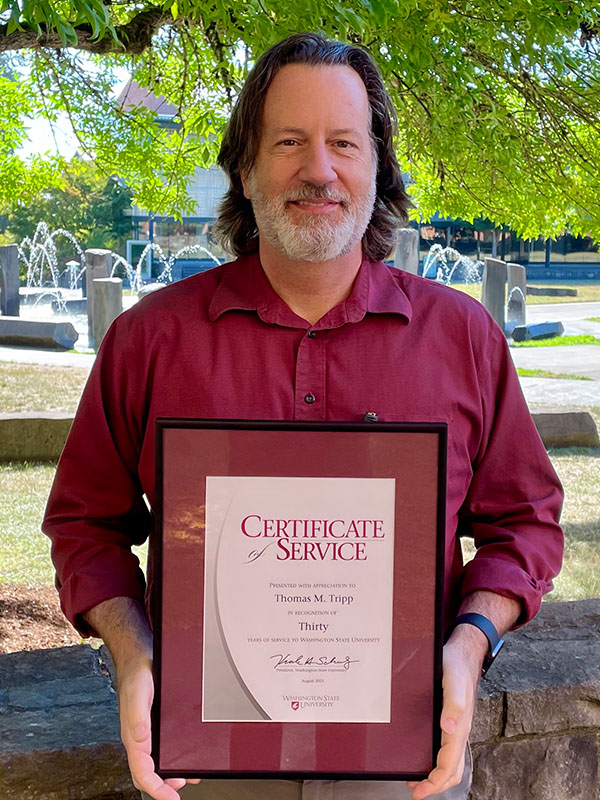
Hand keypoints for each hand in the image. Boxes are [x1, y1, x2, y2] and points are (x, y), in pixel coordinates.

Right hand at [118, 659, 200, 798]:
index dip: (156, 788)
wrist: (138, 658)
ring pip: (154, 763)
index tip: (170, 797)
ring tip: (186, 778)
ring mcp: (145, 733)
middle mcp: (139, 737)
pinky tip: (183, 758)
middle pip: (147, 773)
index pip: (142, 772)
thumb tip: (140, 739)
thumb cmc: (136, 675)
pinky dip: (171, 760)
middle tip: (181, 788)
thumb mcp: (139, 692)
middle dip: (163, 786)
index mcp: (133, 735)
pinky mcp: (152, 726)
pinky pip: (159, 750)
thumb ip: (138, 716)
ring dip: (168, 775)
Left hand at [406, 634, 480, 798]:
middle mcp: (459, 729)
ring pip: (451, 760)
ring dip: (437, 775)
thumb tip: (449, 729)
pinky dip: (438, 759)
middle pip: (452, 770)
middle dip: (435, 785)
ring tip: (419, 779)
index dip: (434, 782)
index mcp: (460, 727)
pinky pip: (447, 747)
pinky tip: (426, 754)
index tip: (419, 790)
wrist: (464, 650)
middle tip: (416, 791)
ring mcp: (457, 725)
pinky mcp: (452, 718)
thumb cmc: (457, 664)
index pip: (449, 765)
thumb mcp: (453, 681)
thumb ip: (454, 704)